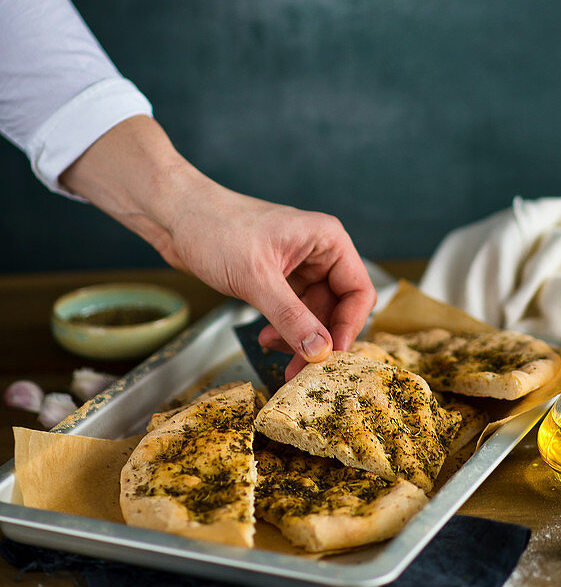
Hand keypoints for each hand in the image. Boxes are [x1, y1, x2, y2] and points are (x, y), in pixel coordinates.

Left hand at [62, 117, 376, 377]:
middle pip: (337, 307)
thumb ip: (291, 317)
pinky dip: (283, 329)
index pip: (358, 291)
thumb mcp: (256, 278)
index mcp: (327, 240)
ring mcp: (297, 266)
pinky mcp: (276, 278)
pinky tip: (264, 338)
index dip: (349, 327)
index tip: (331, 357)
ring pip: (314, 313)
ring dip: (299, 338)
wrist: (175, 215)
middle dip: (320, 340)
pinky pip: (292, 312)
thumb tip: (320, 352)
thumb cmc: (215, 227)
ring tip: (276, 355)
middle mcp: (318, 252)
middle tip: (301, 372)